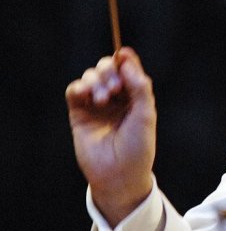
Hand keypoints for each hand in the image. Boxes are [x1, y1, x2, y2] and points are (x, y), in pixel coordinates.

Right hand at [65, 47, 155, 225]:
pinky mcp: (79, 114)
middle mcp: (116, 98)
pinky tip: (86, 94)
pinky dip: (79, 87)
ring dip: (97, 81)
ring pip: (91, 77)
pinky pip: (74, 91)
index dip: (125, 60)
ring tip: (104, 99)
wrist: (119, 174)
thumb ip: (139, 87)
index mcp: (135, 97)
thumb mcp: (145, 115)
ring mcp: (96, 105)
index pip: (128, 70)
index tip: (123, 55)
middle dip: (110, 71)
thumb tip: (127, 59)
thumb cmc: (137, 147)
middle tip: (116, 87)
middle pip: (107, 69)